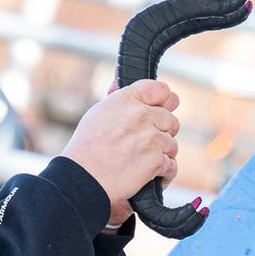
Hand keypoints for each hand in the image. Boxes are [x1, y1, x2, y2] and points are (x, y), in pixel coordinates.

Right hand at [62, 80, 179, 226]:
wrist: (82, 178)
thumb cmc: (86, 148)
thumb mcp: (98, 113)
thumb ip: (117, 97)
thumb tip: (120, 77)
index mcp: (127, 99)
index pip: (161, 90)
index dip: (164, 101)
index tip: (161, 109)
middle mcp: (141, 115)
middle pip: (171, 119)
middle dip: (162, 131)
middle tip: (147, 142)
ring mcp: (151, 138)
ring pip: (172, 144)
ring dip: (162, 153)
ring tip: (143, 161)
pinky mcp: (155, 161)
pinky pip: (171, 165)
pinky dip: (163, 173)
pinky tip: (151, 176)